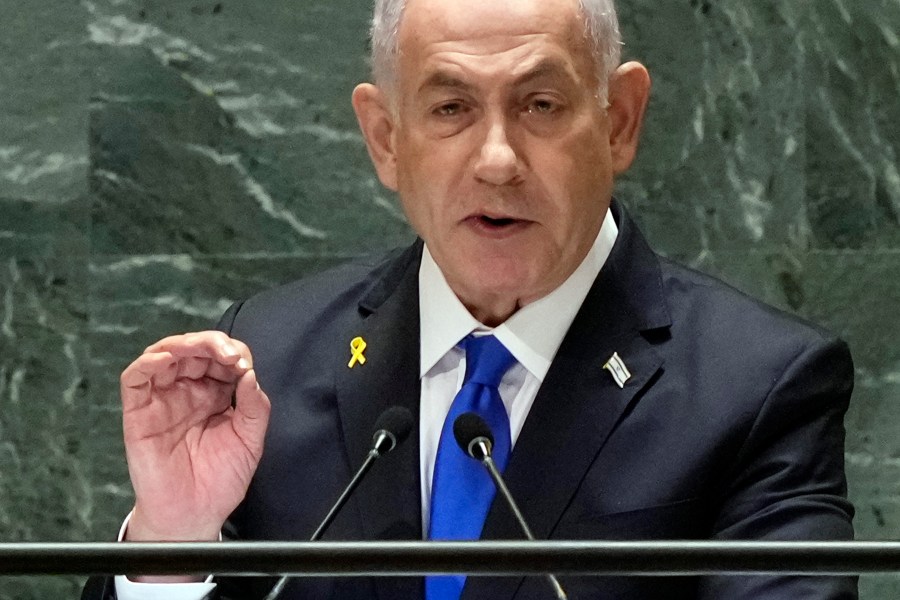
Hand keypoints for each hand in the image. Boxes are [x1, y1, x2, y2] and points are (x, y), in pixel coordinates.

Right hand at [120, 331, 270, 542]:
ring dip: (182, 344)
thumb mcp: (250, 440)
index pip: (222, 358)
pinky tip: (165, 359)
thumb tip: (250, 374)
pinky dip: (147, 363)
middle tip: (229, 354)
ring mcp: (162, 399)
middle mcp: (188, 391)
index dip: (234, 352)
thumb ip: (255, 406)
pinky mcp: (139, 412)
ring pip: (164, 354)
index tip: (245, 365)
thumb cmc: (220, 481)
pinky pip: (135, 378)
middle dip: (212, 343)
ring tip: (202, 349)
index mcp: (216, 393)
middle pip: (194, 349)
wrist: (194, 516)